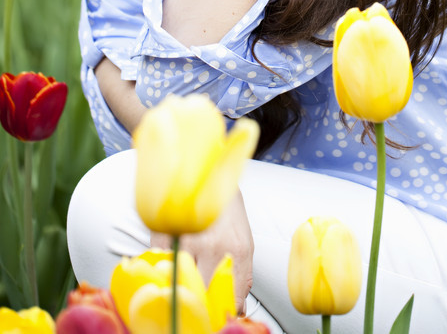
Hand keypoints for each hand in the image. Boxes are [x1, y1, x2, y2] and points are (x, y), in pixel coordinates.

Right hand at [150, 191, 253, 314]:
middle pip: (203, 297)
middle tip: (197, 304)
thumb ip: (241, 275)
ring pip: (179, 284)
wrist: (209, 171)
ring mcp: (187, 240)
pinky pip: (160, 265)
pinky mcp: (164, 233)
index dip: (221, 314)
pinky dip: (162, 270)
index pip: (230, 300)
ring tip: (182, 282)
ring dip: (179, 288)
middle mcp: (214, 247)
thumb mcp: (243, 241)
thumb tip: (237, 309)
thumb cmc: (226, 208)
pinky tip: (169, 263)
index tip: (215, 318)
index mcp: (239, 250)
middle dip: (200, 305)